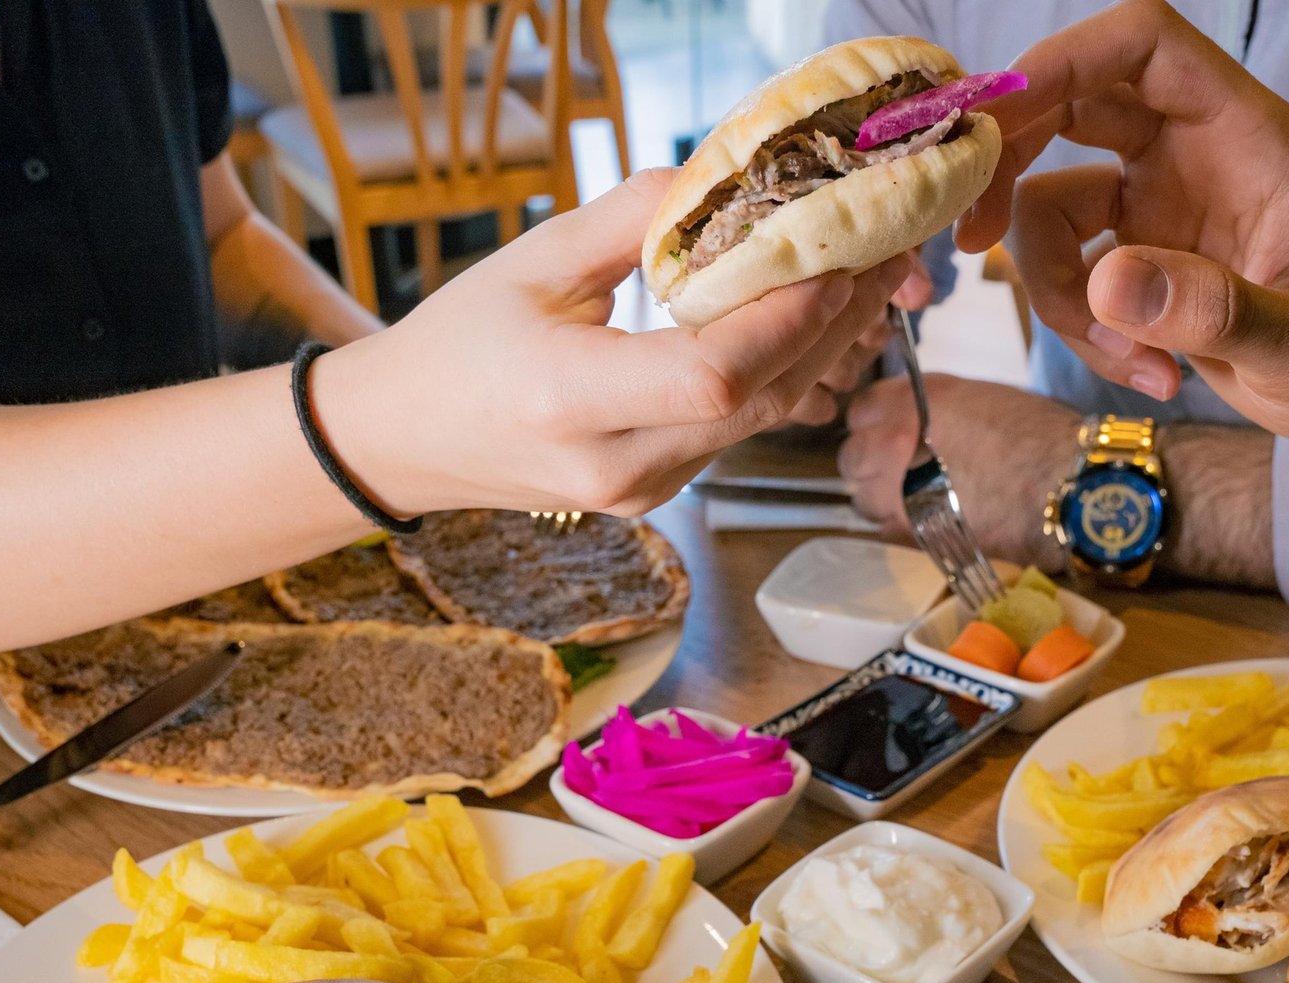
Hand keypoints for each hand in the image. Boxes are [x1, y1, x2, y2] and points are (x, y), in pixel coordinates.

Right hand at [312, 169, 910, 515]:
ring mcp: (642, 494)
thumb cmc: (458, 345)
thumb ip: (627, 222)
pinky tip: (809, 326)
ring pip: (758, 424)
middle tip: (878, 257)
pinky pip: (737, 435)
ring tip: (863, 283)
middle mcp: (614, 467)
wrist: (409, 442)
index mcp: (568, 404)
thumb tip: (718, 182)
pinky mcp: (659, 495)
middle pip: (755, 404)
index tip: (832, 263)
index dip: (786, 323)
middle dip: (828, 328)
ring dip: (818, 353)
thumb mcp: (530, 264)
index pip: (712, 378)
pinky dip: (780, 377)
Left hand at [838, 375, 1078, 569]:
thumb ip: (935, 407)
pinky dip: (900, 525)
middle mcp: (890, 444)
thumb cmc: (1038, 436)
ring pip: (864, 499)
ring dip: (884, 498)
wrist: (1060, 487)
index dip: (878, 422)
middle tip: (903, 469)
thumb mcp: (980, 398)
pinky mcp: (910, 533)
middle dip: (873, 463)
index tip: (893, 432)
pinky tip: (930, 519)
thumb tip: (923, 420)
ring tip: (920, 498)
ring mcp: (894, 492)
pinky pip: (885, 529)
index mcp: (908, 403)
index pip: (861, 410)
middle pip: (853, 457)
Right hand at [958, 0, 1288, 448]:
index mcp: (1244, 134)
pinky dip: (1086, 331)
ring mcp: (1159, 206)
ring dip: (1059, 293)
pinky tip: (1152, 375)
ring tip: (1134, 364)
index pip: (1142, 47)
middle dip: (1009, 166)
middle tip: (972, 237)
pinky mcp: (1139, 261)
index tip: (994, 119)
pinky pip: (1069, 274)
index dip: (1064, 60)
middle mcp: (1193, 154)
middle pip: (1069, 107)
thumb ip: (1216, 311)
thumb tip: (1109, 283)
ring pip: (1050, 208)